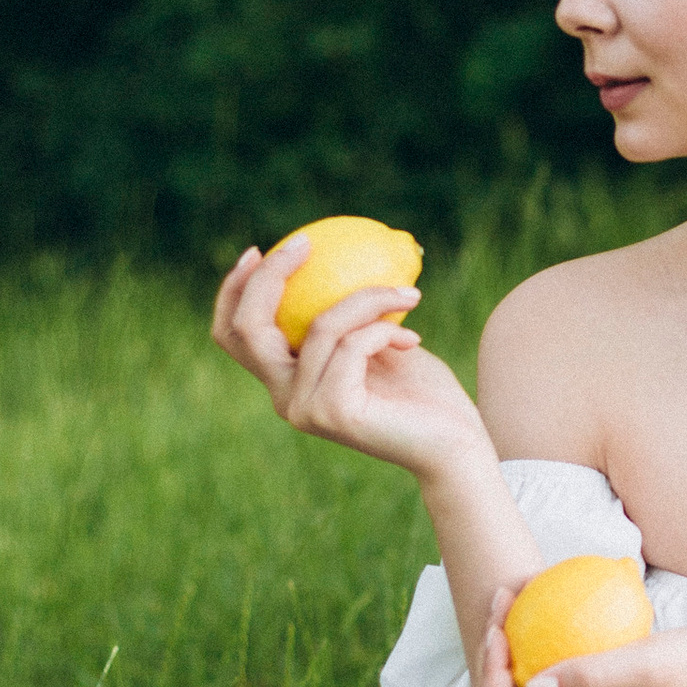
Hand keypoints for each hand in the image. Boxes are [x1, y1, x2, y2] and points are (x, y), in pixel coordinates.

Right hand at [209, 240, 485, 481]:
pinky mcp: (333, 412)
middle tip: (305, 242)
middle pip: (248, 328)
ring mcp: (305, 408)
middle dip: (269, 275)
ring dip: (368, 299)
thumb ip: (349, 313)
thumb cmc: (421, 391)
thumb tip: (335, 254)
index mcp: (286, 381)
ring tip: (408, 295)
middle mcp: (284, 398)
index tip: (260, 248)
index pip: (234, 335)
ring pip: (321, 326)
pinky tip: (414, 340)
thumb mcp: (378, 338)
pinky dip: (384, 330)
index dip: (233, 290)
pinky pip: (353, 345)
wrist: (453, 444)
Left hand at [472, 587, 686, 686]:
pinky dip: (537, 645)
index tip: (503, 622)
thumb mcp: (642, 667)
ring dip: (512, 643)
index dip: (488, 670)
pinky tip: (546, 605)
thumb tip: (534, 686)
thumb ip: (589, 678)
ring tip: (520, 592)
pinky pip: (547, 680)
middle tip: (507, 593)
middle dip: (493, 650)